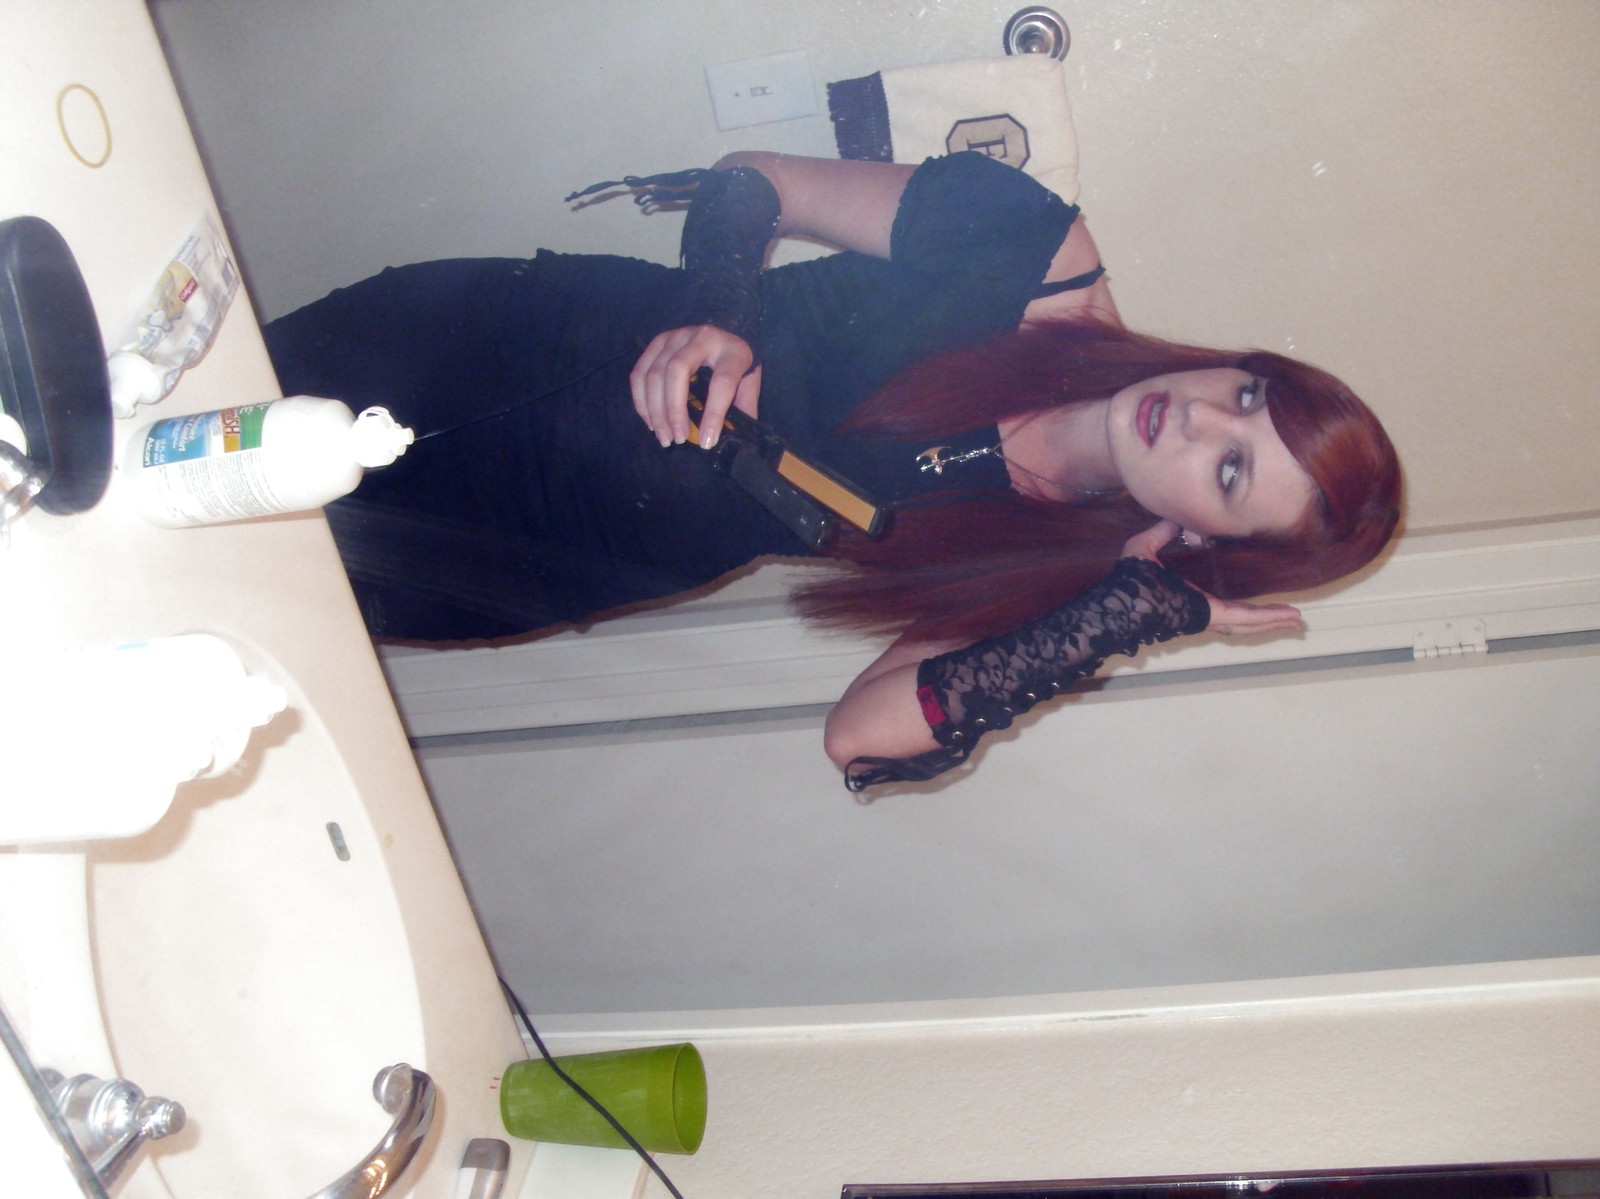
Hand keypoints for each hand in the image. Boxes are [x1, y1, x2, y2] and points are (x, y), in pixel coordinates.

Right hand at [629, 325, 762, 448]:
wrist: (725, 337)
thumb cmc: (737, 367)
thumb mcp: (749, 386)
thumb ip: (743, 411)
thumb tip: (733, 443)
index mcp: (732, 351)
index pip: (722, 382)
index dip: (713, 414)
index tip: (707, 442)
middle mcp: (702, 337)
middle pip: (678, 371)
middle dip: (674, 410)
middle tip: (678, 439)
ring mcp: (676, 336)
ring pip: (654, 373)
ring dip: (655, 410)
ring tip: (664, 437)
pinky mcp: (657, 342)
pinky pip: (639, 372)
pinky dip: (641, 400)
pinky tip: (651, 422)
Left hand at [1121, 519, 1302, 636]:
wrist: (1123, 600)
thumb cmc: (1129, 580)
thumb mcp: (1145, 547)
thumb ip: (1162, 532)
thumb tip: (1176, 518)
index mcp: (1189, 596)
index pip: (1222, 601)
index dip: (1240, 602)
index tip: (1258, 600)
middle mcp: (1202, 609)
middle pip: (1242, 617)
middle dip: (1266, 618)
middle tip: (1290, 617)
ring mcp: (1209, 615)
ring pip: (1249, 621)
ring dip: (1273, 620)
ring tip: (1297, 621)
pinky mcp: (1213, 614)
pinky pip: (1245, 618)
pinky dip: (1268, 617)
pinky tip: (1289, 617)